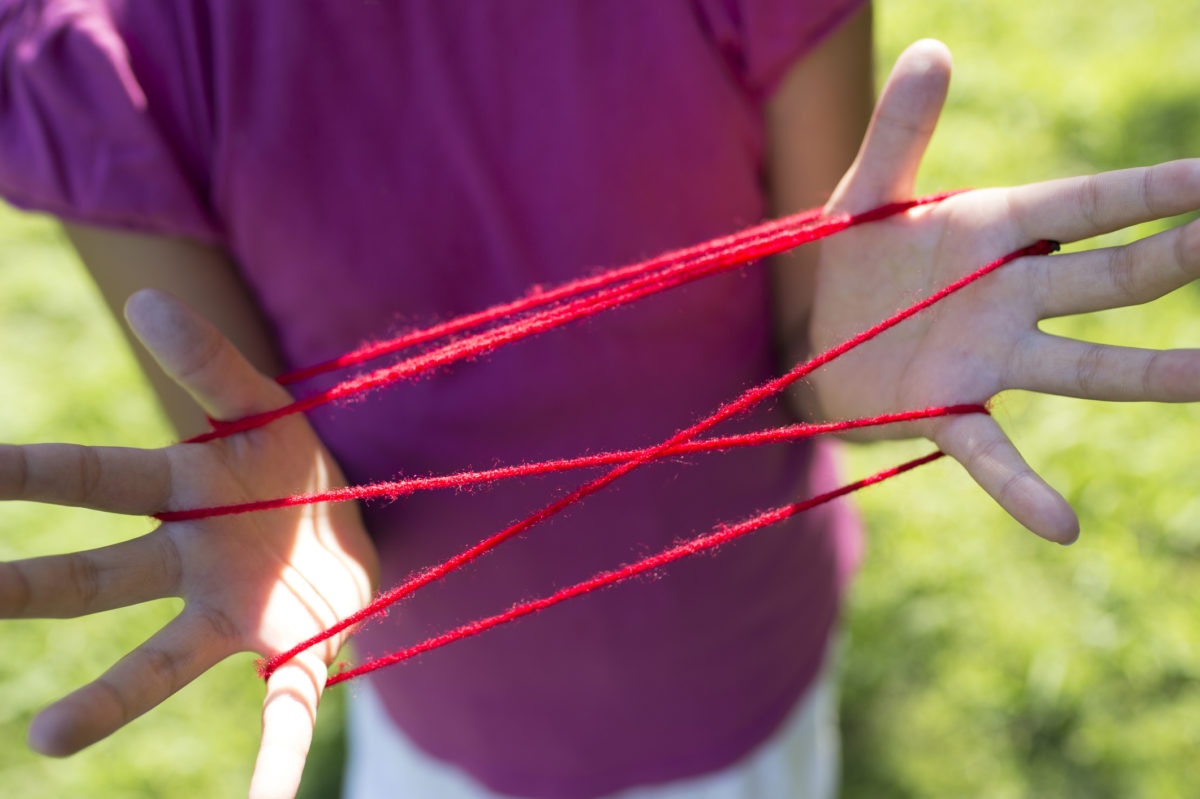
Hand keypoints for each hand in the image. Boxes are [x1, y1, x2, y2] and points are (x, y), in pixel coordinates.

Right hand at [0, 290, 379, 798]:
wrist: (359, 510)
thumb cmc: (290, 460)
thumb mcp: (264, 403)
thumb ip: (210, 361)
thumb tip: (145, 299)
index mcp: (181, 495)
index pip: (93, 482)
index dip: (27, 475)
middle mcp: (192, 566)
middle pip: (100, 581)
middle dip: (29, 590)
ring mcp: (239, 616)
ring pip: (161, 662)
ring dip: (109, 700)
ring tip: (46, 739)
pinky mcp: (298, 650)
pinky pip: (283, 714)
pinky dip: (275, 766)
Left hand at [808, 41, 1199, 543]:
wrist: (812, 337)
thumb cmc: (854, 257)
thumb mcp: (865, 191)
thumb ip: (900, 130)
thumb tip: (932, 49)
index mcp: (998, 231)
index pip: (1091, 206)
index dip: (1156, 191)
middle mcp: (1011, 295)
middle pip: (1110, 279)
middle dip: (1174, 262)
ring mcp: (987, 357)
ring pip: (1085, 366)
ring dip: (1152, 374)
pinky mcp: (945, 409)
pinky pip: (994, 453)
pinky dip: (1023, 489)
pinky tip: (1064, 526)